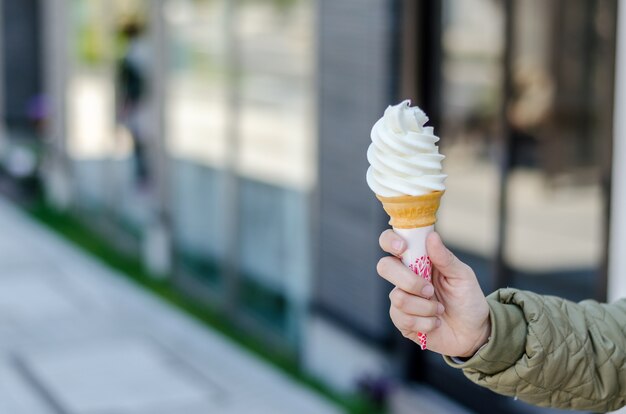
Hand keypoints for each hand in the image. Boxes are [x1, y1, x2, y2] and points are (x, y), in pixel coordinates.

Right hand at [377, 230, 490, 356]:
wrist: (472, 332)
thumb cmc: (467, 300)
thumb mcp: (463, 276)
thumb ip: (445, 258)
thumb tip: (432, 236)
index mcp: (417, 260)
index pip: (390, 242)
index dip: (390, 241)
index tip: (403, 248)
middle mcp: (405, 277)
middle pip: (384, 267)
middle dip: (409, 281)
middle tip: (430, 290)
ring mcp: (401, 298)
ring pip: (398, 297)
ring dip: (425, 307)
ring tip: (439, 310)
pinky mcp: (401, 320)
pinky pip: (403, 319)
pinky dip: (426, 322)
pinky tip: (435, 322)